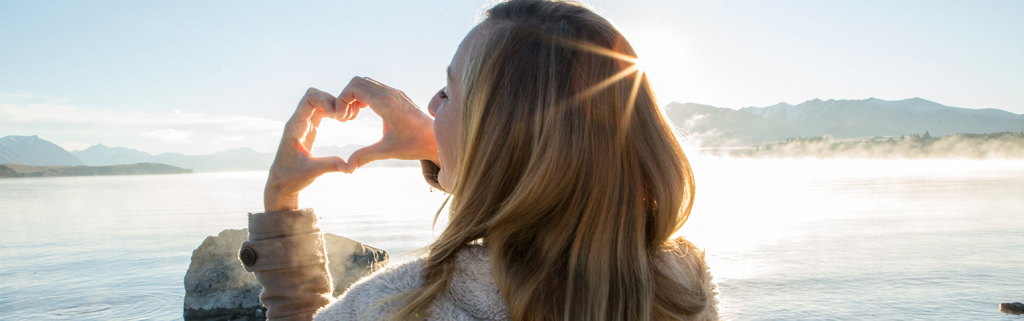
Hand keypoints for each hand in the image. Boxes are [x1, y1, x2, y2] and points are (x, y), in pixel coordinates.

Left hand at [264, 88, 348, 211]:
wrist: (281, 184)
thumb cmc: (292, 178)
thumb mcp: (312, 172)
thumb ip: (330, 166)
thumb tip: (349, 166)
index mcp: (295, 127)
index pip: (308, 100)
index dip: (325, 100)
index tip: (338, 114)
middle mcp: (297, 122)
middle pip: (313, 95)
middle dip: (330, 99)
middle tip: (344, 114)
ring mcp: (303, 124)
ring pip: (316, 101)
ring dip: (331, 104)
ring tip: (346, 117)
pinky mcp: (309, 130)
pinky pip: (319, 111)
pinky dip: (331, 111)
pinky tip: (341, 119)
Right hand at [337, 77, 438, 171]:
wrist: (436, 140)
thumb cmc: (414, 145)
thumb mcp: (388, 151)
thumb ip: (365, 156)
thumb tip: (347, 169)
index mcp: (386, 103)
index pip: (355, 88)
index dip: (341, 100)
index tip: (340, 118)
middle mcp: (390, 93)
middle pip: (358, 82)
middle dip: (345, 97)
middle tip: (344, 118)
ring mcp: (395, 93)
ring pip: (366, 83)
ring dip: (354, 97)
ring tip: (351, 117)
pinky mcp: (397, 96)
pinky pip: (374, 88)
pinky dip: (363, 97)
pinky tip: (362, 114)